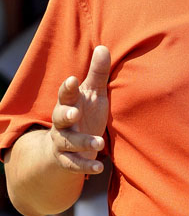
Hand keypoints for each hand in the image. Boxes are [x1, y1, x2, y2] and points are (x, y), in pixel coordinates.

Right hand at [49, 46, 110, 174]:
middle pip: (59, 117)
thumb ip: (98, 74)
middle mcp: (61, 122)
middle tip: (74, 113)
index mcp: (69, 103)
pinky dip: (86, 166)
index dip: (68, 88)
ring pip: (67, 142)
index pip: (65, 94)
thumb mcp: (92, 94)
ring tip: (98, 143)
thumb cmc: (84, 113)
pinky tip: (99, 167)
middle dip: (65, 114)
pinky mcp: (67, 159)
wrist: (67, 147)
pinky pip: (74, 164)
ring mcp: (62, 141)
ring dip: (82, 142)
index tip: (73, 79)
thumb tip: (103, 47)